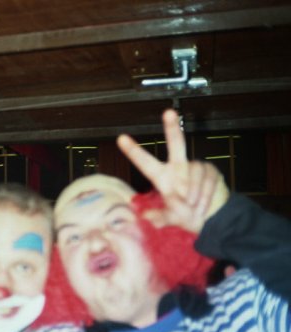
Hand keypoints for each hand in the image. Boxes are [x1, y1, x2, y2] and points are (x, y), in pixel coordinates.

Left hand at [116, 109, 228, 232]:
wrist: (212, 218)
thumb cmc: (187, 217)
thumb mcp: (170, 219)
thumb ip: (160, 217)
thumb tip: (145, 217)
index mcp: (162, 177)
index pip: (145, 162)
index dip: (133, 151)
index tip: (120, 138)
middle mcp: (177, 167)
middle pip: (175, 143)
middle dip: (172, 127)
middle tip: (168, 112)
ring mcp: (195, 166)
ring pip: (193, 171)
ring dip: (194, 191)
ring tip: (193, 205)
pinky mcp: (210, 170)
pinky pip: (207, 177)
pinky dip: (205, 191)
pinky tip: (203, 201)